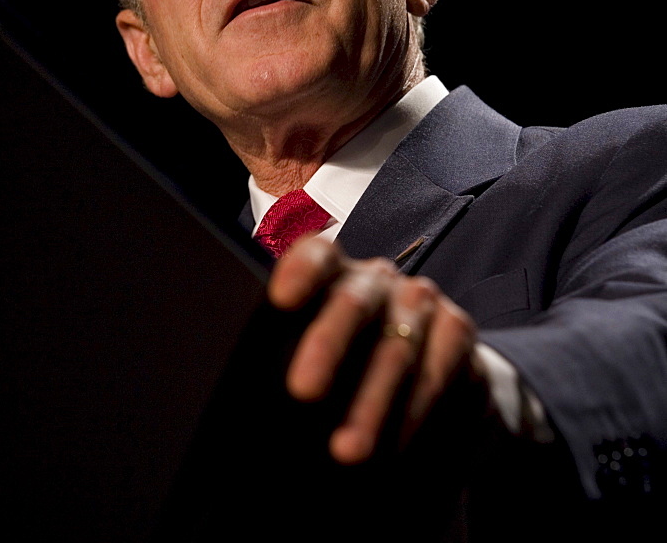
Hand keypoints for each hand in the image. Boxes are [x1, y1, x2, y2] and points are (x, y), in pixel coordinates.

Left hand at [267, 234, 482, 464]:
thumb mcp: (319, 357)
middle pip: (352, 302)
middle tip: (302, 392)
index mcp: (333, 275)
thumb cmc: (354, 366)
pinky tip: (393, 449)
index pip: (317, 257)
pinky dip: (412, 414)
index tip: (281, 299)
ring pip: (394, 348)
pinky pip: (434, 372)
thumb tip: (251, 408)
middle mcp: (376, 280)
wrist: (438, 374)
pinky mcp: (456, 329)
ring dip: (370, 403)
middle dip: (327, 346)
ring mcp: (419, 300)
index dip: (301, 271)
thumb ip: (288, 362)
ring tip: (346, 451)